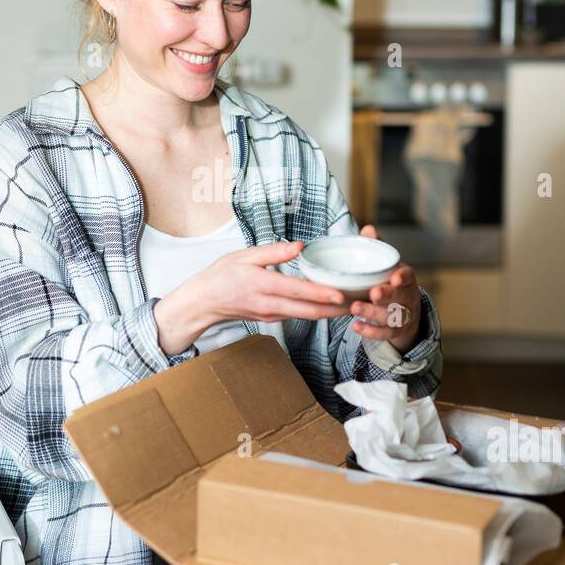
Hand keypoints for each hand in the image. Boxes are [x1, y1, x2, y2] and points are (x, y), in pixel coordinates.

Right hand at [153, 240, 350, 356]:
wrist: (203, 303)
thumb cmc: (221, 275)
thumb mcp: (243, 255)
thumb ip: (273, 252)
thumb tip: (300, 246)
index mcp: (263, 286)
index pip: (298, 291)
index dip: (322, 294)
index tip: (342, 295)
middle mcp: (270, 305)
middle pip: (309, 311)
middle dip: (337, 309)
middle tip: (361, 302)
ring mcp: (272, 315)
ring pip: (307, 316)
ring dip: (331, 312)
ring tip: (355, 304)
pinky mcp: (273, 318)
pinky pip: (300, 316)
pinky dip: (318, 311)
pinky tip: (332, 305)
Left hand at [348, 224, 423, 354]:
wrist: (406, 312)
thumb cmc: (391, 283)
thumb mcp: (387, 266)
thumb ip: (378, 248)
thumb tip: (368, 229)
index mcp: (406, 279)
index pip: (408, 277)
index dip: (403, 277)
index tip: (394, 277)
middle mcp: (407, 297)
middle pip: (400, 297)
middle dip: (387, 295)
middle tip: (373, 293)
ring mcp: (403, 316)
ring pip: (391, 316)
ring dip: (373, 313)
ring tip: (355, 309)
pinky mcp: (395, 332)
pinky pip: (384, 334)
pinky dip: (370, 331)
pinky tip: (355, 327)